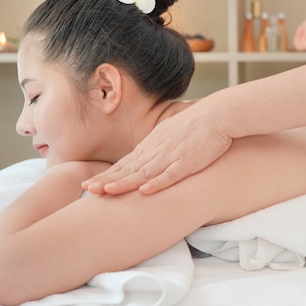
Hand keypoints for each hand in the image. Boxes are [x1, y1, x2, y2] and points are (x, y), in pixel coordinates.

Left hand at [82, 101, 231, 194]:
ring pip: (144, 172)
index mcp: (152, 145)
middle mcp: (157, 150)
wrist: (218, 114)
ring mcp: (172, 155)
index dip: (107, 174)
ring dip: (125, 182)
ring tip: (107, 191)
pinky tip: (145, 191)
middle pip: (128, 168)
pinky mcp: (188, 161)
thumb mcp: (170, 134)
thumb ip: (157, 147)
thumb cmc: (197, 125)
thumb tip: (146, 159)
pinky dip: (157, 183)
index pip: (125, 163)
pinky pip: (171, 174)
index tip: (89, 184)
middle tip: (87, 189)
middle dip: (107, 180)